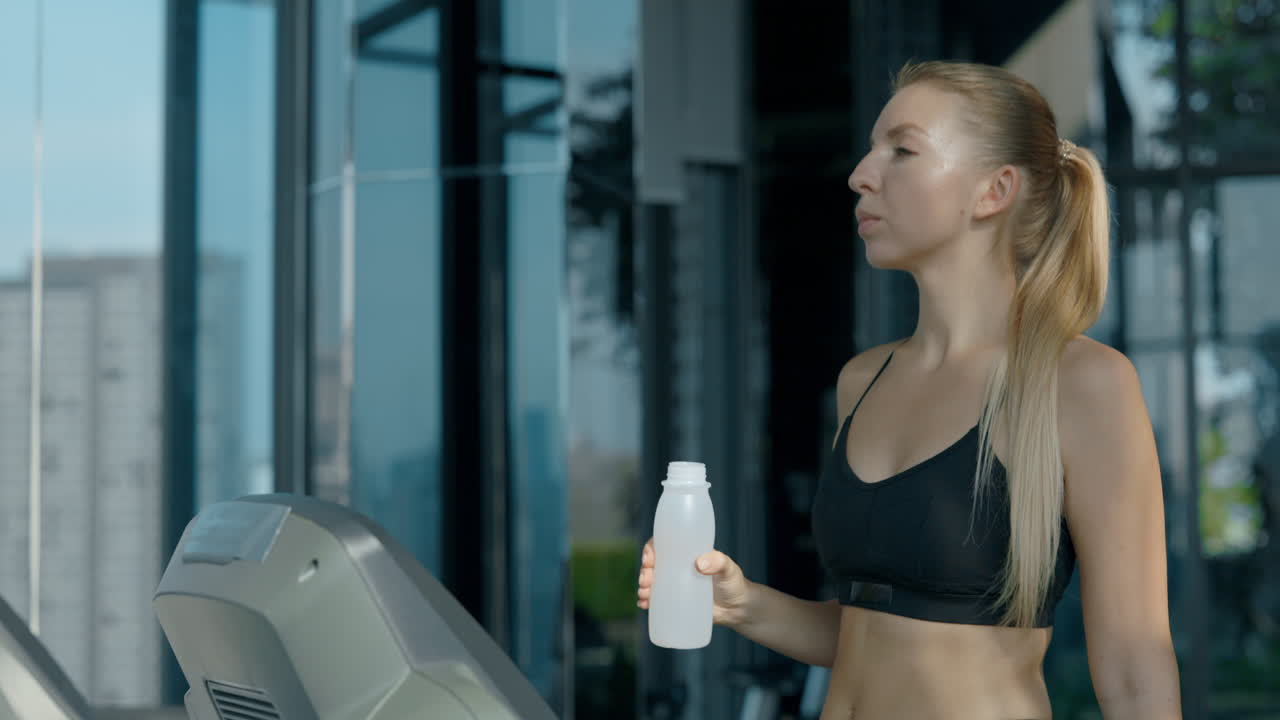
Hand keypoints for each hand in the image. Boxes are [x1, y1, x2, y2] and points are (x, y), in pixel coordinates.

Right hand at [636, 537, 752, 627]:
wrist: (737, 609)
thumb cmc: (734, 583)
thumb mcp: (729, 569)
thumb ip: (719, 562)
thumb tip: (699, 564)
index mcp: (687, 553)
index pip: (664, 545)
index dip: (651, 549)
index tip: (649, 559)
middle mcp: (678, 567)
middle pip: (654, 564)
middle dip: (644, 571)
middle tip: (646, 581)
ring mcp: (675, 584)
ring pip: (652, 581)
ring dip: (643, 586)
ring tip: (645, 595)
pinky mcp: (676, 601)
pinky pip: (656, 599)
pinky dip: (647, 601)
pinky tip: (644, 604)